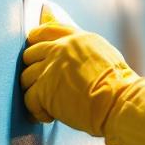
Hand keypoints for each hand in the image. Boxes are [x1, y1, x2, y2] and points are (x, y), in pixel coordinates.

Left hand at [20, 5, 144, 144]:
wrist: (118, 101)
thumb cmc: (118, 83)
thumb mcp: (104, 53)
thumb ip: (83, 47)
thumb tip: (72, 42)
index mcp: (78, 38)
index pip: (48, 30)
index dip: (36, 38)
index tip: (33, 44)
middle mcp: (61, 49)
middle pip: (30, 53)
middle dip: (32, 68)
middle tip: (40, 82)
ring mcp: (50, 69)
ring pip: (26, 77)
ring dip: (33, 90)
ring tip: (45, 102)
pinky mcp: (44, 90)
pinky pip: (29, 99)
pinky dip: (36, 110)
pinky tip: (48, 115)